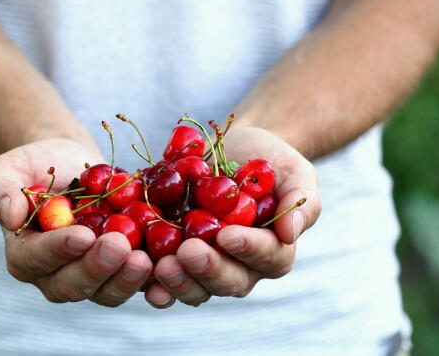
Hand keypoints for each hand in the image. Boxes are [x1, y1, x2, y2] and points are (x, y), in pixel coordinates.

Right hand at [0, 138, 153, 306]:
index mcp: (24, 255)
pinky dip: (155, 282)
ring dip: (127, 279)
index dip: (59, 250)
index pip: (36, 260)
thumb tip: (8, 216)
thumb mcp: (9, 168)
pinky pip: (138, 284)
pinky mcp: (122, 271)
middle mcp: (55, 276)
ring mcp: (92, 277)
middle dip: (98, 267)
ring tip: (146, 258)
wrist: (71, 164)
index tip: (82, 234)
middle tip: (121, 245)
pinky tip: (169, 268)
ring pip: (107, 291)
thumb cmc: (36, 165)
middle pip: (73, 285)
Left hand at [145, 127, 320, 306]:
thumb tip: (291, 232)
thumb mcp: (293, 172)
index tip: (228, 235)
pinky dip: (149, 278)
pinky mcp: (173, 258)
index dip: (249, 249)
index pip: (268, 258)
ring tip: (162, 264)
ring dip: (179, 281)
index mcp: (273, 251)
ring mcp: (204, 266)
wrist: (229, 151)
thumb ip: (301, 201)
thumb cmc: (267, 162)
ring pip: (195, 288)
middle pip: (229, 281)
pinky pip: (162, 278)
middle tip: (189, 251)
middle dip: (208, 269)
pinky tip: (138, 267)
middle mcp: (239, 268)